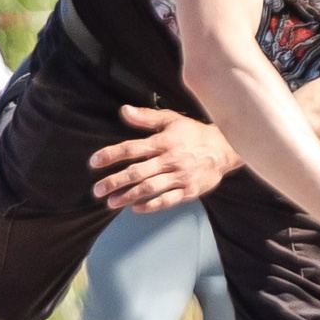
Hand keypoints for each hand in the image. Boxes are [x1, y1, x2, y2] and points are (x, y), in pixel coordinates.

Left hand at [89, 105, 238, 211]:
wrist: (226, 149)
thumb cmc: (194, 134)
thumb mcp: (171, 120)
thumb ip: (146, 117)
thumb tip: (124, 111)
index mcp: (163, 142)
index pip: (131, 148)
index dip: (111, 155)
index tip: (94, 163)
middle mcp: (170, 159)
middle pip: (137, 172)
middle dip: (115, 182)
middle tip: (97, 190)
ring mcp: (180, 176)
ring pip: (150, 188)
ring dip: (129, 196)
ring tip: (111, 202)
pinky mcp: (190, 190)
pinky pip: (168, 200)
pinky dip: (151, 205)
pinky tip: (136, 208)